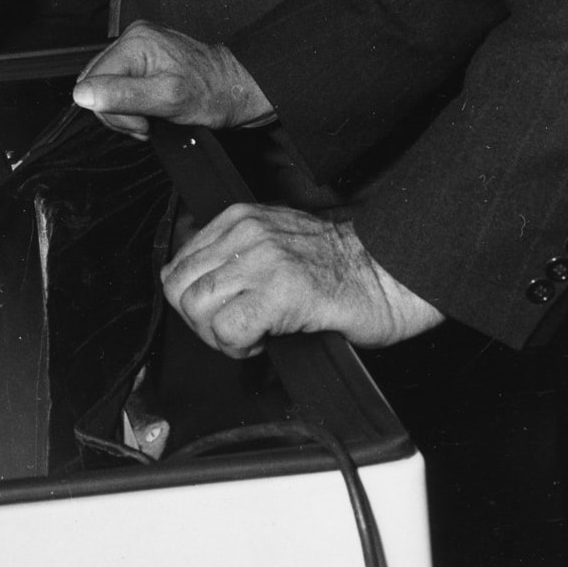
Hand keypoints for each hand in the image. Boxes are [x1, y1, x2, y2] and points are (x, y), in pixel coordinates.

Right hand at [71, 21, 272, 138]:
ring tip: (151, 116)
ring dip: (125, 110)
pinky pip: (120, 83)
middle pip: (96, 83)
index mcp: (135, 42)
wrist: (237, 89)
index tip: (141, 121)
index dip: (111, 109)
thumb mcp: (167, 100)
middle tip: (147, 121)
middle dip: (118, 111)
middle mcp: (133, 37)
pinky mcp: (144, 57)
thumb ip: (122, 95)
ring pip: (106, 86)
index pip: (92, 81)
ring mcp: (139, 46)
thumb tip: (83, 94)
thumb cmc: (212, 93)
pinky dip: (131, 103)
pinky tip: (149, 108)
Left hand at [161, 203, 444, 357]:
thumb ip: (236, 254)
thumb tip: (196, 284)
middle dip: (199, 323)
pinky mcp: (281, 292)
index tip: (219, 313)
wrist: (391, 273)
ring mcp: (262, 260)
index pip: (177, 265)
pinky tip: (263, 342)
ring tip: (250, 336)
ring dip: (218, 336)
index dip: (193, 300)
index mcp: (240, 219)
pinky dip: (238, 347)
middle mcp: (245, 234)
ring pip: (197, 308)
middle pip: (179, 288)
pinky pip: (229, 329)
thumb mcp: (276, 242)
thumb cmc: (342, 265)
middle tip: (232, 332)